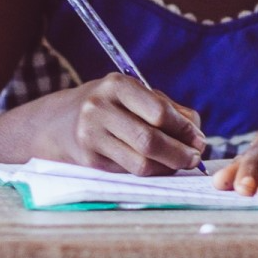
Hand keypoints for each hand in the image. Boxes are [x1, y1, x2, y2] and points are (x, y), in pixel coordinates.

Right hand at [47, 73, 206, 174]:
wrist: (59, 122)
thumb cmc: (108, 106)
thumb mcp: (132, 95)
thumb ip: (167, 109)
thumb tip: (196, 134)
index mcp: (116, 85)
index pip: (158, 112)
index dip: (184, 129)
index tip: (198, 139)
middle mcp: (99, 108)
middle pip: (150, 140)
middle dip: (180, 153)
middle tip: (194, 157)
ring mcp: (91, 135)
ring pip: (141, 162)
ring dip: (168, 167)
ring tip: (178, 163)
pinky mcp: (90, 160)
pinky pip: (130, 172)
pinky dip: (150, 172)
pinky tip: (156, 166)